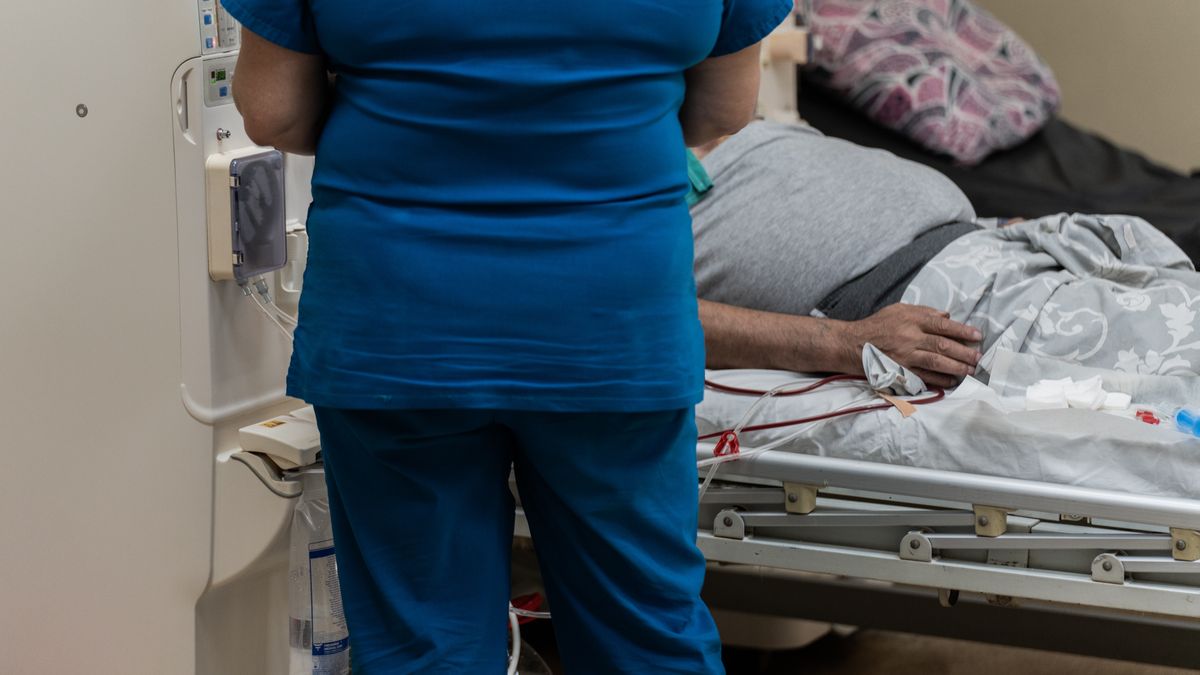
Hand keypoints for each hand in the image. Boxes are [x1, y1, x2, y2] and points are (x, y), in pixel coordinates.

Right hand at [842, 304, 982, 387]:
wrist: (851, 344)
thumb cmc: (877, 325)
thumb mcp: (898, 310)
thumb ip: (923, 311)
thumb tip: (947, 317)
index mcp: (911, 319)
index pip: (943, 325)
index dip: (963, 331)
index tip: (977, 336)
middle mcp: (909, 337)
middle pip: (943, 345)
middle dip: (964, 352)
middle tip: (979, 357)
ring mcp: (904, 356)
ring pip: (936, 362)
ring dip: (956, 368)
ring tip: (970, 371)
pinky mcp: (899, 371)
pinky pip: (924, 377)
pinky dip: (940, 380)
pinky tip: (951, 381)